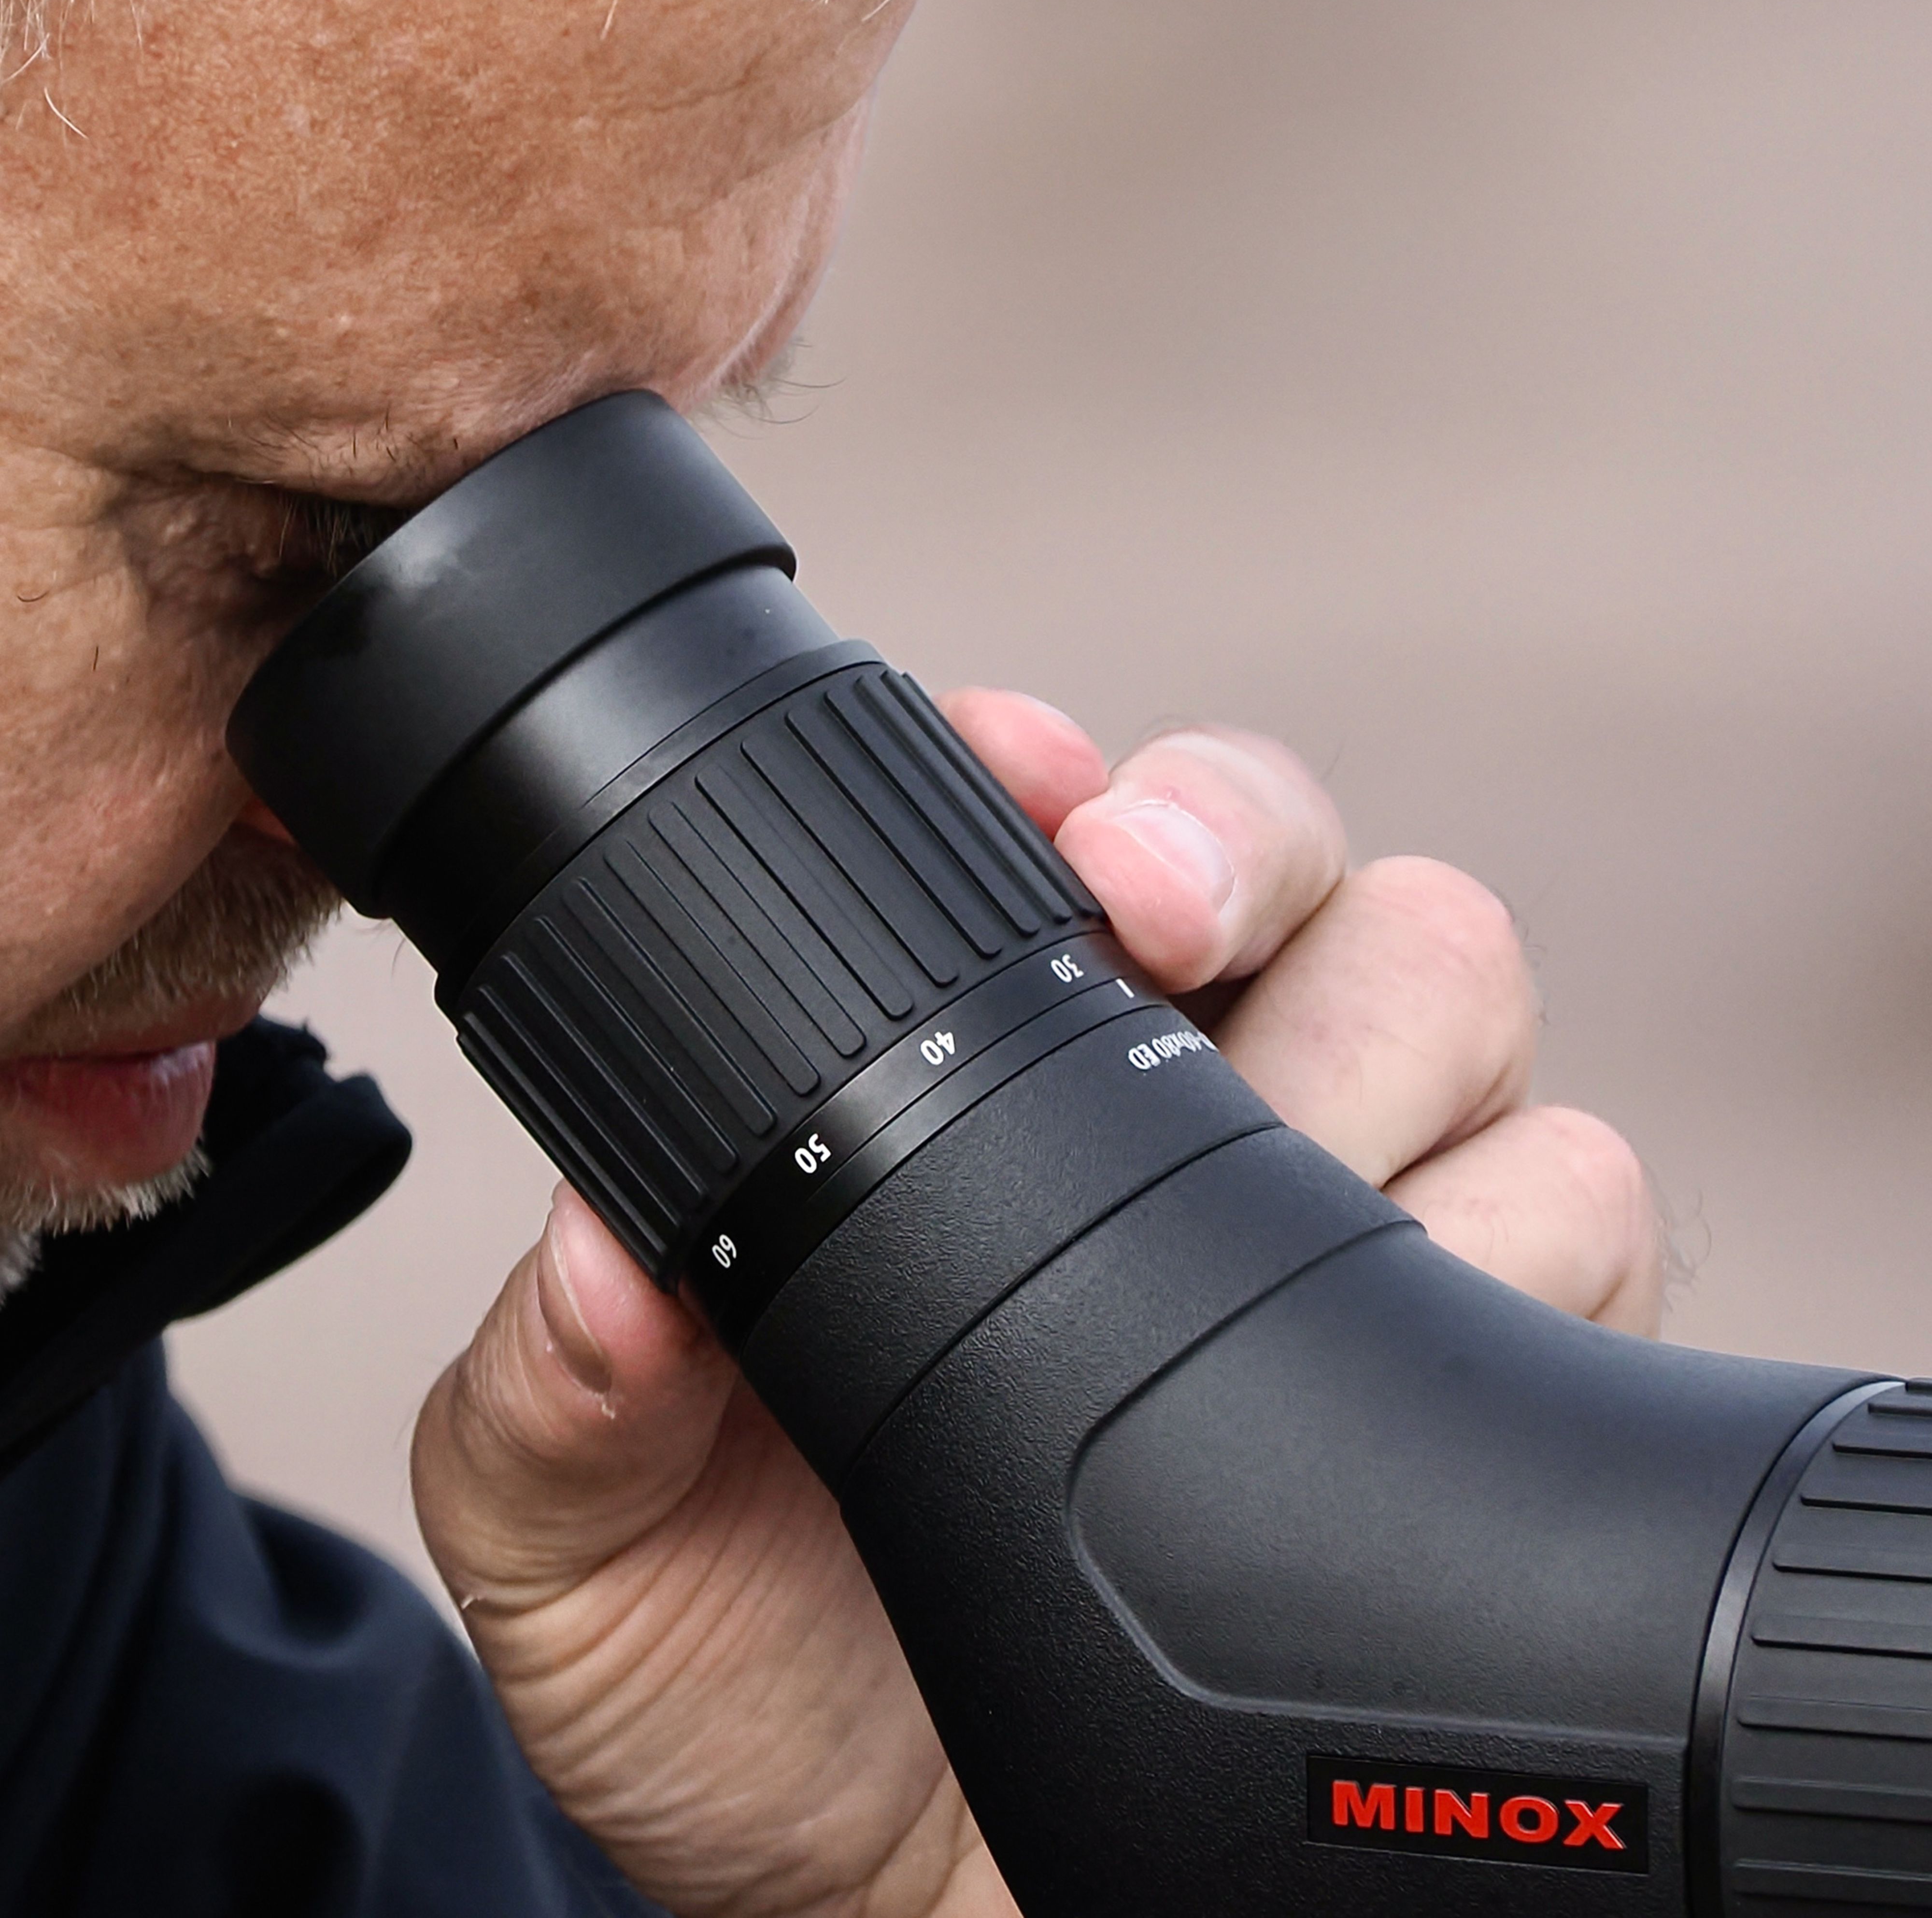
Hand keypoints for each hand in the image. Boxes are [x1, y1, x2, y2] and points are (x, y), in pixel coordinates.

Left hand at [411, 691, 1662, 1917]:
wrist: (911, 1898)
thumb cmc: (748, 1685)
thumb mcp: (583, 1544)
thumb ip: (561, 1398)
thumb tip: (610, 1257)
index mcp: (978, 1095)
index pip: (1073, 847)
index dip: (1079, 786)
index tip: (1037, 793)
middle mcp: (1186, 1123)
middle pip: (1303, 874)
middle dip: (1248, 861)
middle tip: (1150, 925)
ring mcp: (1348, 1224)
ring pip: (1464, 1007)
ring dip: (1373, 1074)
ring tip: (1237, 1213)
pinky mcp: (1479, 1366)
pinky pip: (1581, 1217)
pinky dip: (1501, 1262)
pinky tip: (1364, 1363)